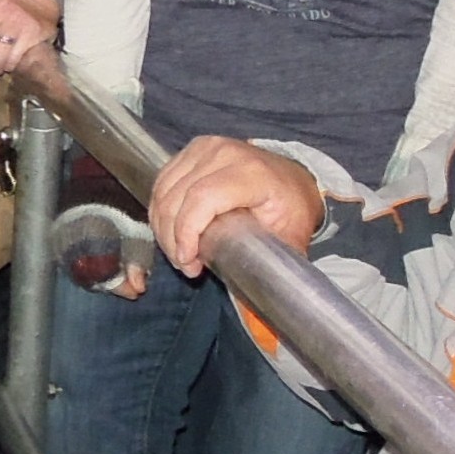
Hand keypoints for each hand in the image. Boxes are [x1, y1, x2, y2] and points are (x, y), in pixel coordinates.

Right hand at [146, 137, 323, 278]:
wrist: (293, 179)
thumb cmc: (292, 209)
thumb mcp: (290, 237)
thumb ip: (271, 264)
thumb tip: (258, 306)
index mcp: (252, 173)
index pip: (203, 199)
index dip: (186, 232)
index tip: (188, 262)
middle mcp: (225, 153)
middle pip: (177, 196)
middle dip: (172, 237)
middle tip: (185, 265)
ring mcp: (206, 147)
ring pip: (164, 190)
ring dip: (163, 226)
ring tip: (179, 252)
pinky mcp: (193, 149)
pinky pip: (163, 181)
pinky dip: (160, 209)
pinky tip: (172, 231)